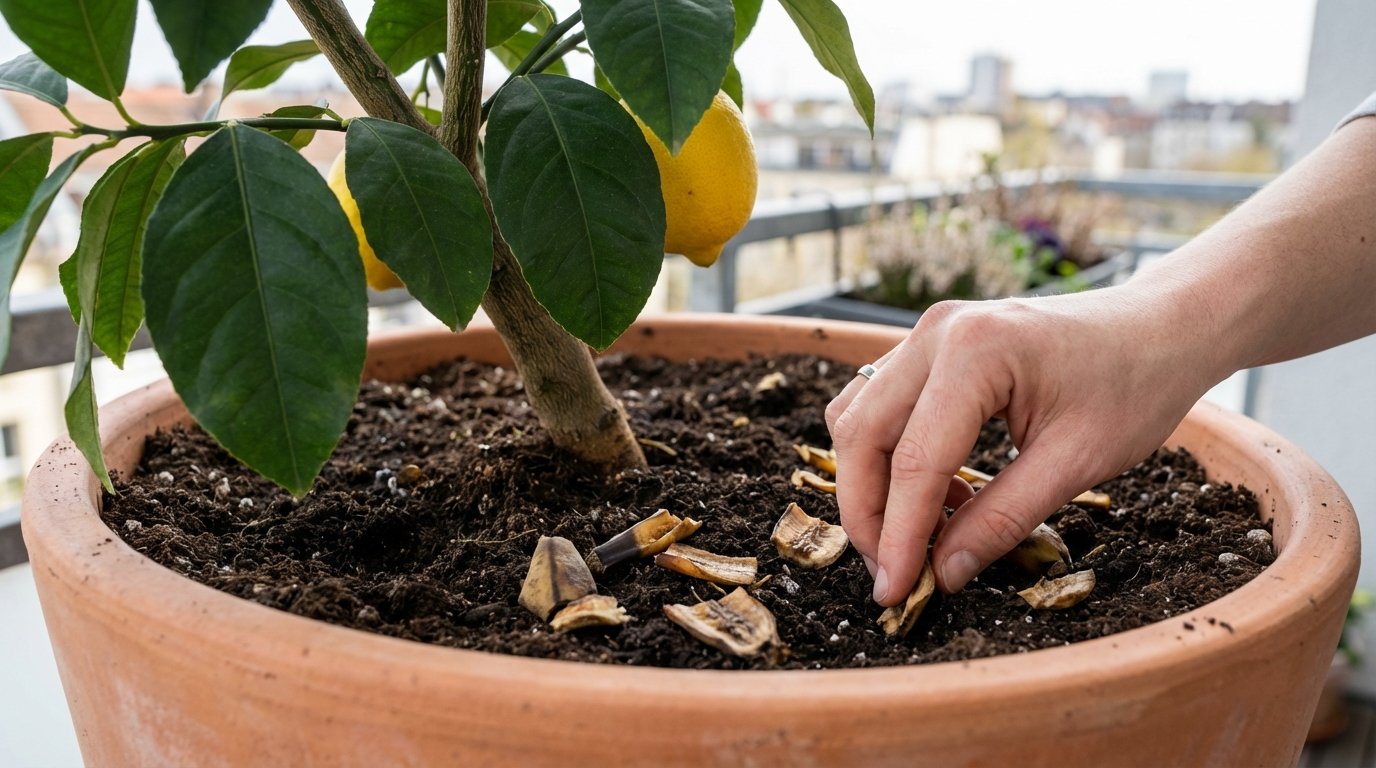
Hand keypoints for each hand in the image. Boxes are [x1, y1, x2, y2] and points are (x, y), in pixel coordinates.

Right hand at [825, 287, 1221, 604]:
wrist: (1161, 327)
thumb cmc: (1134, 385)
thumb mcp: (1076, 464)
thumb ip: (1002, 519)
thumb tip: (943, 573)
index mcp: (976, 351)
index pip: (914, 460)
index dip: (899, 535)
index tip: (895, 591)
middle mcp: (938, 332)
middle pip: (863, 434)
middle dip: (869, 513)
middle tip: (892, 573)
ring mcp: (928, 332)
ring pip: (858, 418)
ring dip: (872, 484)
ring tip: (916, 538)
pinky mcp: (930, 345)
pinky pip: (880, 404)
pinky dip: (890, 456)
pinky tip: (938, 496)